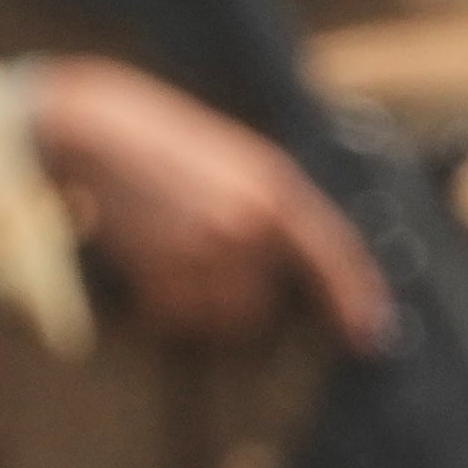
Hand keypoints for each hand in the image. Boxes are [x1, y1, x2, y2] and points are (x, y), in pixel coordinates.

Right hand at [25, 54, 389, 351]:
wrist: (96, 133)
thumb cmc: (170, 147)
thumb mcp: (242, 163)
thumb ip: (278, 214)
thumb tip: (304, 278)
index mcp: (277, 191)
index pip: (334, 257)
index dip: (356, 299)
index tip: (372, 334)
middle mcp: (248, 227)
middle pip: (269, 309)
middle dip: (248, 307)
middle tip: (211, 272)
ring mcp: (203, 254)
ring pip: (223, 322)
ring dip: (204, 311)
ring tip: (177, 259)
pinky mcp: (159, 274)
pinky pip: (178, 320)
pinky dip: (166, 307)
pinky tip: (152, 265)